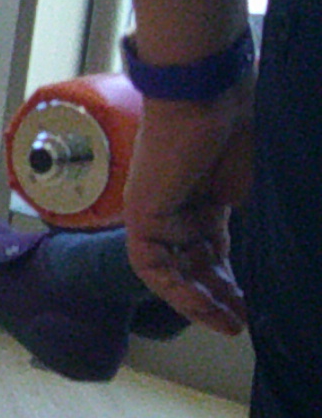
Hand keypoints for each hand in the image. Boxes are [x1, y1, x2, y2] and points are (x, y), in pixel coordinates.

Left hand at [123, 89, 254, 335]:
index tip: (251, 301)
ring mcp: (158, 211)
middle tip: (243, 321)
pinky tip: (204, 310)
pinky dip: (176, 290)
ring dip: (199, 301)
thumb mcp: (250, 176)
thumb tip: (274, 231)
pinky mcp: (143, 215)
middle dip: (218, 295)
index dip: (228, 277)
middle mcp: (177, 207)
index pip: (210, 248)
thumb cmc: (237, 118)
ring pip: (172, 271)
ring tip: (230, 324)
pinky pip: (152, 266)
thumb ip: (246, 205)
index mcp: (203, 196)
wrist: (208, 93)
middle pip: (193, 264)